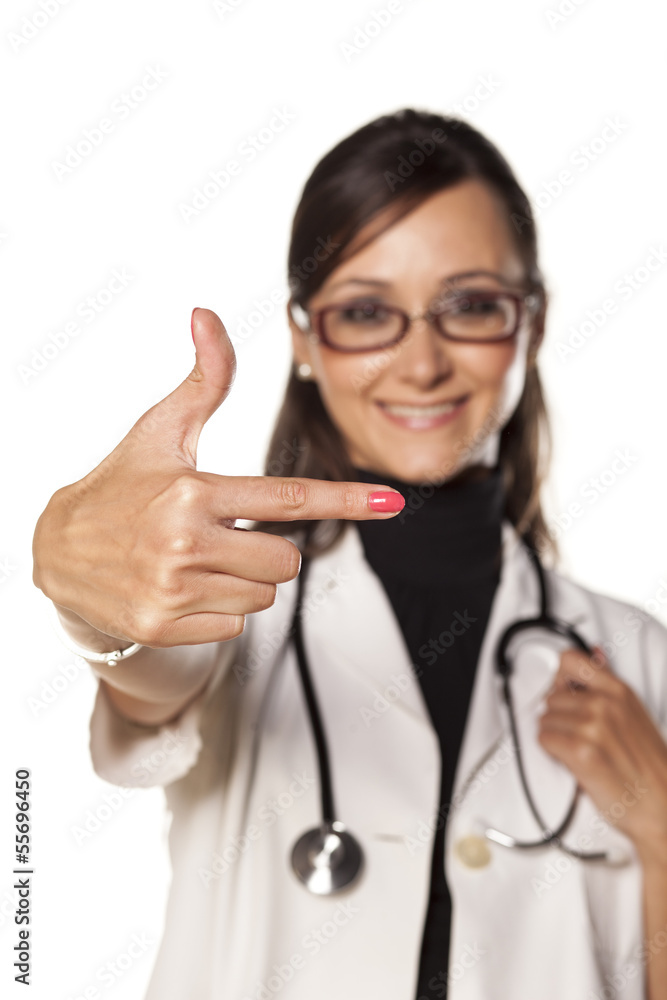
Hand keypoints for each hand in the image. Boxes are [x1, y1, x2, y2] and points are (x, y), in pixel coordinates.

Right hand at [32, 307, 403, 648]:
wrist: (57, 551)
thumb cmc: (120, 484)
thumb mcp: (160, 430)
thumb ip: (202, 380)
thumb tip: (208, 314)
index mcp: (194, 492)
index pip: (289, 496)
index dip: (347, 499)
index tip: (394, 502)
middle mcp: (186, 543)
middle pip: (287, 560)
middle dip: (267, 548)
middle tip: (223, 533)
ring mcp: (173, 590)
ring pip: (264, 595)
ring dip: (244, 578)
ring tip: (196, 559)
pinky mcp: (164, 626)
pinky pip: (236, 625)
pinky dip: (219, 609)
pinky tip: (181, 587)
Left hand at [538, 646, 666, 865]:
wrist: (660, 805)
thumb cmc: (646, 764)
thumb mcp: (633, 713)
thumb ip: (608, 683)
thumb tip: (595, 652)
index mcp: (619, 690)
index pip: (569, 659)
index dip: (559, 678)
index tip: (563, 693)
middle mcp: (605, 704)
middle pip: (550, 696)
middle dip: (557, 716)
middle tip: (576, 734)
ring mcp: (593, 726)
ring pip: (544, 719)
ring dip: (554, 735)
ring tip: (577, 748)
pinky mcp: (582, 751)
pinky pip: (544, 739)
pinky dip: (551, 751)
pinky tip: (571, 759)